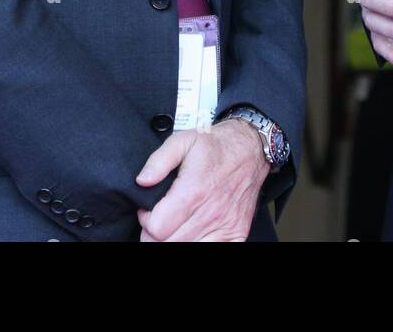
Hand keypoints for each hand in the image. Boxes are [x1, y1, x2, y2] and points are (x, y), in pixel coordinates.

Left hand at [134, 119, 268, 240]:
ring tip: (177, 222)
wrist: (250, 149)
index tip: (150, 210)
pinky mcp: (236, 233)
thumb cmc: (215, 146)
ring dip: (176, 238)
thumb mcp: (182, 141)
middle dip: (158, 232)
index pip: (156, 229)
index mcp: (193, 192)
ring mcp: (224, 226)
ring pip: (187, 249)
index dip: (147, 220)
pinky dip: (199, 244)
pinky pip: (213, 251)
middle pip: (168, 243)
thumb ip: (158, 161)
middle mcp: (210, 213)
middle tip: (162, 216)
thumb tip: (143, 181)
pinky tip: (194, 231)